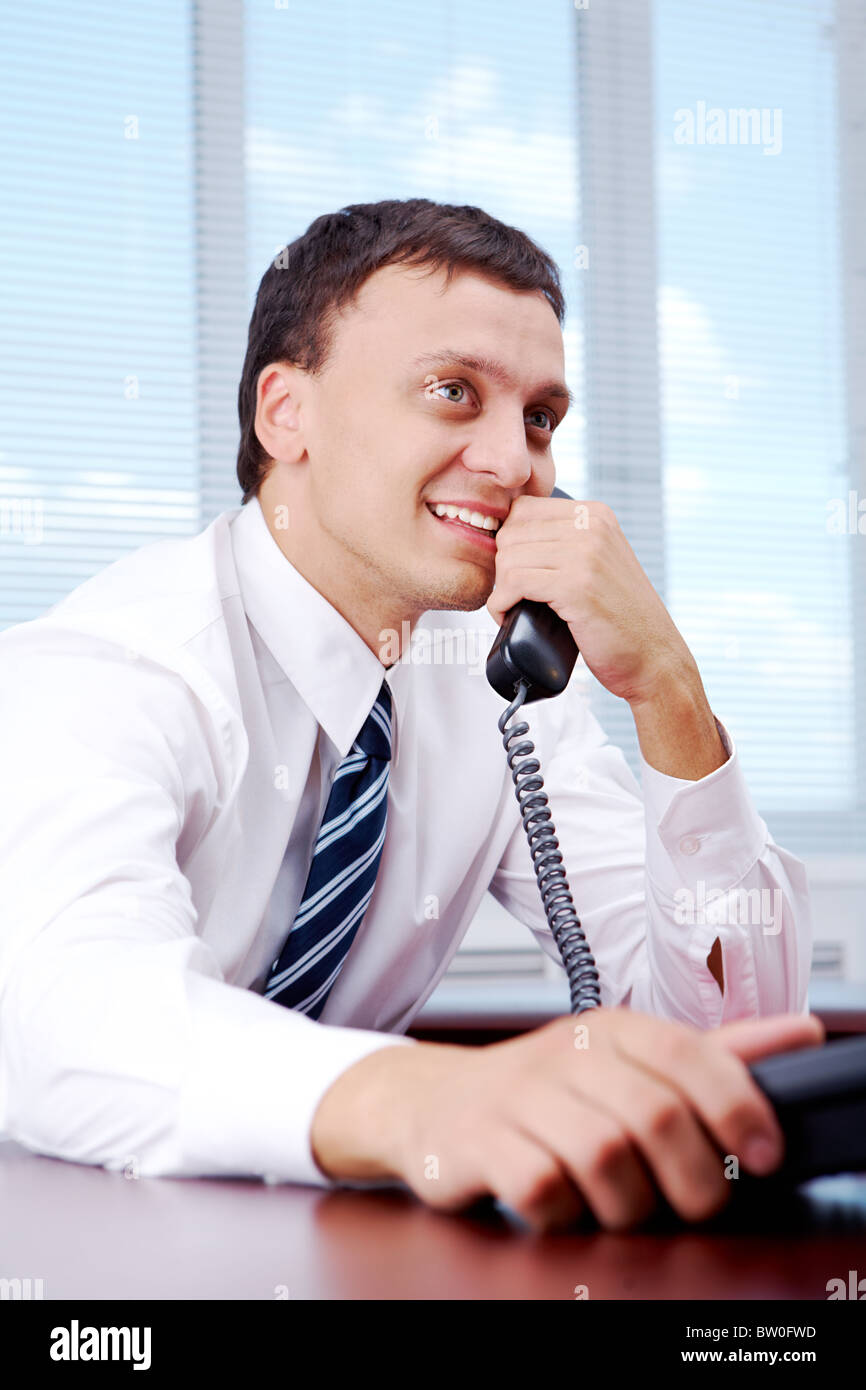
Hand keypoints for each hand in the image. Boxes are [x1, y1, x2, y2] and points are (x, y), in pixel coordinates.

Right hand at [311, 1007, 824, 1232]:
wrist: (434, 1101)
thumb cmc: (548, 1088)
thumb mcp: (630, 1059)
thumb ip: (716, 1054)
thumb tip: (803, 1033)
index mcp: (611, 1029)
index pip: (688, 1053)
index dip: (737, 1105)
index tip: (765, 1152)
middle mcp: (564, 1052)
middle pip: (655, 1116)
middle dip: (693, 1179)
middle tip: (696, 1202)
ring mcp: (516, 1096)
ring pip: (602, 1157)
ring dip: (630, 1204)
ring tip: (626, 1208)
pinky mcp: (477, 1142)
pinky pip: (541, 1188)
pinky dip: (566, 1212)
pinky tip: (565, 1206)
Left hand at [485, 495, 695, 705]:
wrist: (654, 656)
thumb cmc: (619, 619)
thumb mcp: (598, 563)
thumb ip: (566, 543)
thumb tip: (507, 539)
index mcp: (595, 515)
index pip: (523, 509)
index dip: (509, 544)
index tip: (514, 573)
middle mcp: (592, 525)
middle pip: (511, 533)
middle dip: (502, 568)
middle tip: (513, 596)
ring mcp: (586, 554)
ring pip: (508, 558)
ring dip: (500, 589)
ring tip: (513, 608)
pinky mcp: (576, 585)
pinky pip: (513, 582)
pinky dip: (500, 604)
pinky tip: (508, 616)